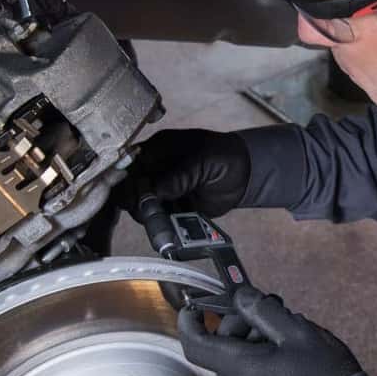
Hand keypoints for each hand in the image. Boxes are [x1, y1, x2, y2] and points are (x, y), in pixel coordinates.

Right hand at [129, 128, 249, 218]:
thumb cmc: (225, 157)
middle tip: (148, 209)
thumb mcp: (202, 160)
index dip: (130, 180)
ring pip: (142, 205)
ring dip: (149, 214)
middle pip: (132, 187)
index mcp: (159, 150)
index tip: (136, 195)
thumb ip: (179, 175)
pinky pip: (160, 218)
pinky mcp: (173, 208)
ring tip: (162, 218)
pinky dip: (162, 224)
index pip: (132, 164)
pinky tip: (169, 225)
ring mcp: (164, 190)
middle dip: (137, 200)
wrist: (246, 176)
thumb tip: (155, 191)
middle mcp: (156, 170)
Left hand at [178, 286, 361, 375]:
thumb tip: (238, 296)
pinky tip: (287, 351)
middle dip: (242, 322)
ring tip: (288, 332)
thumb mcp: (295, 330)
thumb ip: (261, 310)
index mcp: (240, 368)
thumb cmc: (324, 374)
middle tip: (274, 309)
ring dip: (255, 338)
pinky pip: (248, 372)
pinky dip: (260, 356)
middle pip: (222, 345)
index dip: (189, 322)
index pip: (195, 345)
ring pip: (236, 357)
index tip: (194, 306)